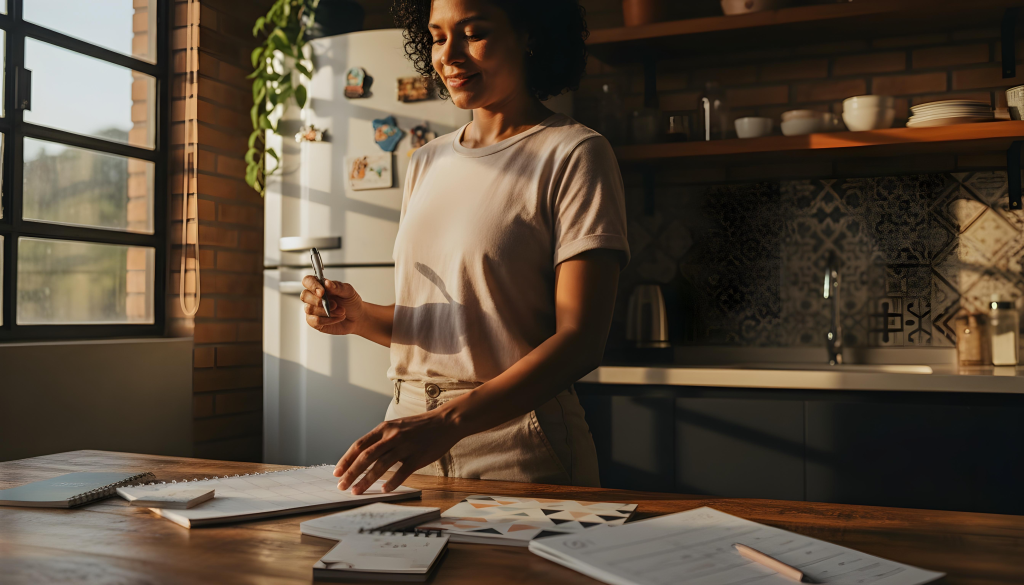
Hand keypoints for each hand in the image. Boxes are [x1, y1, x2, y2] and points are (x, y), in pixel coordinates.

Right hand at [300, 276, 364, 335]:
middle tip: (335, 304)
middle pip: (304, 295)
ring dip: (327, 311)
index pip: (308, 281)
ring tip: (340, 311)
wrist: (358, 318)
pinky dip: (329, 320)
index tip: (322, 292)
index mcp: (320, 286)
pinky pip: (315, 321)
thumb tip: (327, 282)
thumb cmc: (351, 302)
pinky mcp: (315, 322)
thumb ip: (338, 287)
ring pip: (309, 309)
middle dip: (319, 301)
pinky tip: (337, 318)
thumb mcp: (348, 291)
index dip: (312, 285)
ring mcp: (313, 310)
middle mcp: (314, 297)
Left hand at [334, 410, 463, 493]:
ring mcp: (405, 446)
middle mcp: (392, 436)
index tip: (337, 472)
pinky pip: (402, 471)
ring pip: (381, 465)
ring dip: (366, 480)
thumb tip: (364, 455)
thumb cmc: (420, 426)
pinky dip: (392, 482)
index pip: (359, 445)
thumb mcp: (397, 426)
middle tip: (342, 485)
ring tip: (357, 491)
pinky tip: (384, 490)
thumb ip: (382, 439)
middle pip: (366, 456)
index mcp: (384, 428)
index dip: (346, 459)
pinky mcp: (418, 456)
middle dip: (351, 472)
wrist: (445, 422)